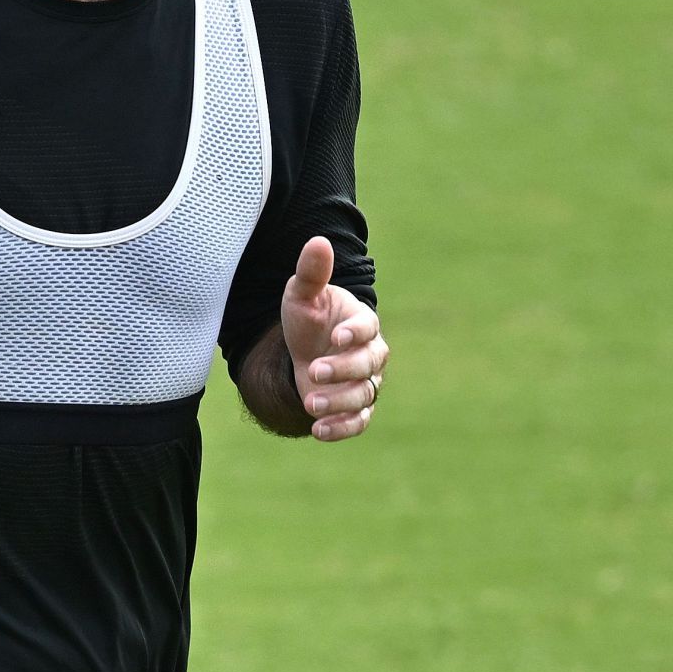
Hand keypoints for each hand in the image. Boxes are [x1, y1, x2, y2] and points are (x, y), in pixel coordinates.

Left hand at [279, 236, 387, 440]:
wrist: (305, 349)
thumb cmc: (309, 318)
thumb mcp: (302, 295)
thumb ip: (312, 273)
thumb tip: (317, 241)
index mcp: (362, 323)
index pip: (368, 328)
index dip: (355, 333)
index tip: (337, 337)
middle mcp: (370, 354)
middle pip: (368, 365)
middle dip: (343, 370)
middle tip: (314, 371)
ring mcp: (364, 383)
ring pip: (363, 395)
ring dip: (339, 402)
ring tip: (311, 404)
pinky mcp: (355, 408)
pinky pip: (358, 421)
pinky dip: (341, 428)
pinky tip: (317, 430)